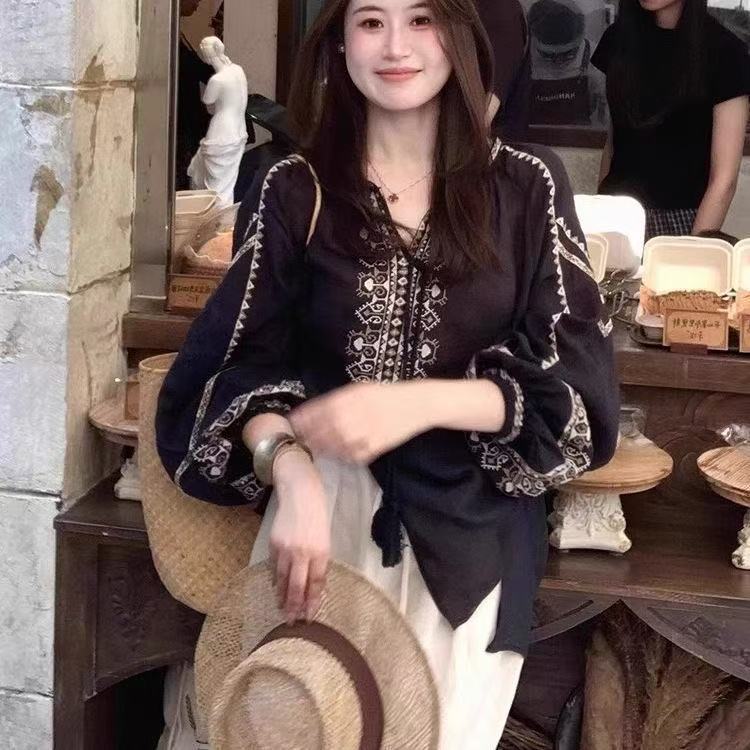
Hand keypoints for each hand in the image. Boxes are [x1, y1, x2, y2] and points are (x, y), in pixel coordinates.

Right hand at [269, 450, 329, 623]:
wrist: (300, 492)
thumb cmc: (317, 515)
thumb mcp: (325, 539)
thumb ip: (319, 561)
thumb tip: (313, 585)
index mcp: (320, 551)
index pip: (316, 584)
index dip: (313, 602)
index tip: (310, 617)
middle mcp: (302, 552)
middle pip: (297, 586)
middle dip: (294, 607)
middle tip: (292, 623)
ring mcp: (286, 549)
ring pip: (282, 579)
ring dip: (282, 597)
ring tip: (283, 611)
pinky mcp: (273, 544)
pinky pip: (273, 567)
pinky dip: (275, 580)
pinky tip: (276, 589)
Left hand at [289, 382, 428, 463]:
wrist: (415, 405)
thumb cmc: (384, 394)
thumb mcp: (357, 389)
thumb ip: (334, 401)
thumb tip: (310, 413)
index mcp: (342, 401)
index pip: (310, 415)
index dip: (298, 422)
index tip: (291, 426)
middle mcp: (347, 419)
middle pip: (316, 435)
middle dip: (307, 438)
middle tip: (302, 440)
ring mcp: (358, 437)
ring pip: (330, 449)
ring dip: (322, 449)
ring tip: (319, 447)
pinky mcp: (370, 450)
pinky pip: (348, 458)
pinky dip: (342, 456)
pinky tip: (341, 451)